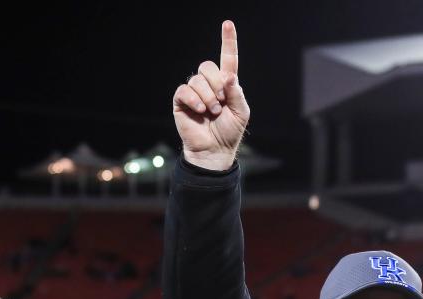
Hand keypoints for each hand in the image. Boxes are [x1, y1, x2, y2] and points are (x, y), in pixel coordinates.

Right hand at [172, 20, 249, 170]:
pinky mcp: (181, 101)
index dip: (228, 41)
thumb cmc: (229, 132)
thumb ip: (237, 92)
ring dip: (208, 96)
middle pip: (208, 66)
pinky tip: (200, 110)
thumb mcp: (241, 112)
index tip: (227, 24)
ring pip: (197, 79)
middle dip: (216, 83)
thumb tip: (228, 76)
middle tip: (221, 102)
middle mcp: (209, 84)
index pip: (227, 59)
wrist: (215, 150)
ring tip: (212, 111)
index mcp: (226, 84)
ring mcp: (194, 92)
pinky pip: (185, 90)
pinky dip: (194, 99)